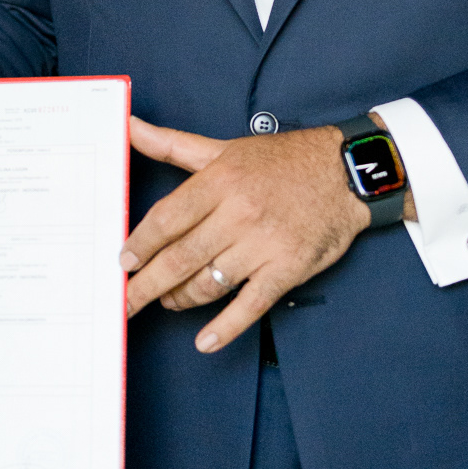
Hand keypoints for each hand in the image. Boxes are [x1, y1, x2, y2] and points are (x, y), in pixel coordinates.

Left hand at [122, 117, 371, 353]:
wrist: (344, 173)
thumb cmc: (281, 162)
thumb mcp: (224, 149)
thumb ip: (172, 144)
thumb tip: (129, 127)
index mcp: (220, 181)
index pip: (167, 219)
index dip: (140, 245)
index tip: (123, 263)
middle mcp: (239, 213)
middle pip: (181, 256)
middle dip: (147, 284)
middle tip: (126, 301)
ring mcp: (264, 243)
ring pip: (209, 282)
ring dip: (181, 299)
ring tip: (167, 302)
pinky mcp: (288, 268)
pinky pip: (251, 304)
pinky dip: (226, 327)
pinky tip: (205, 341)